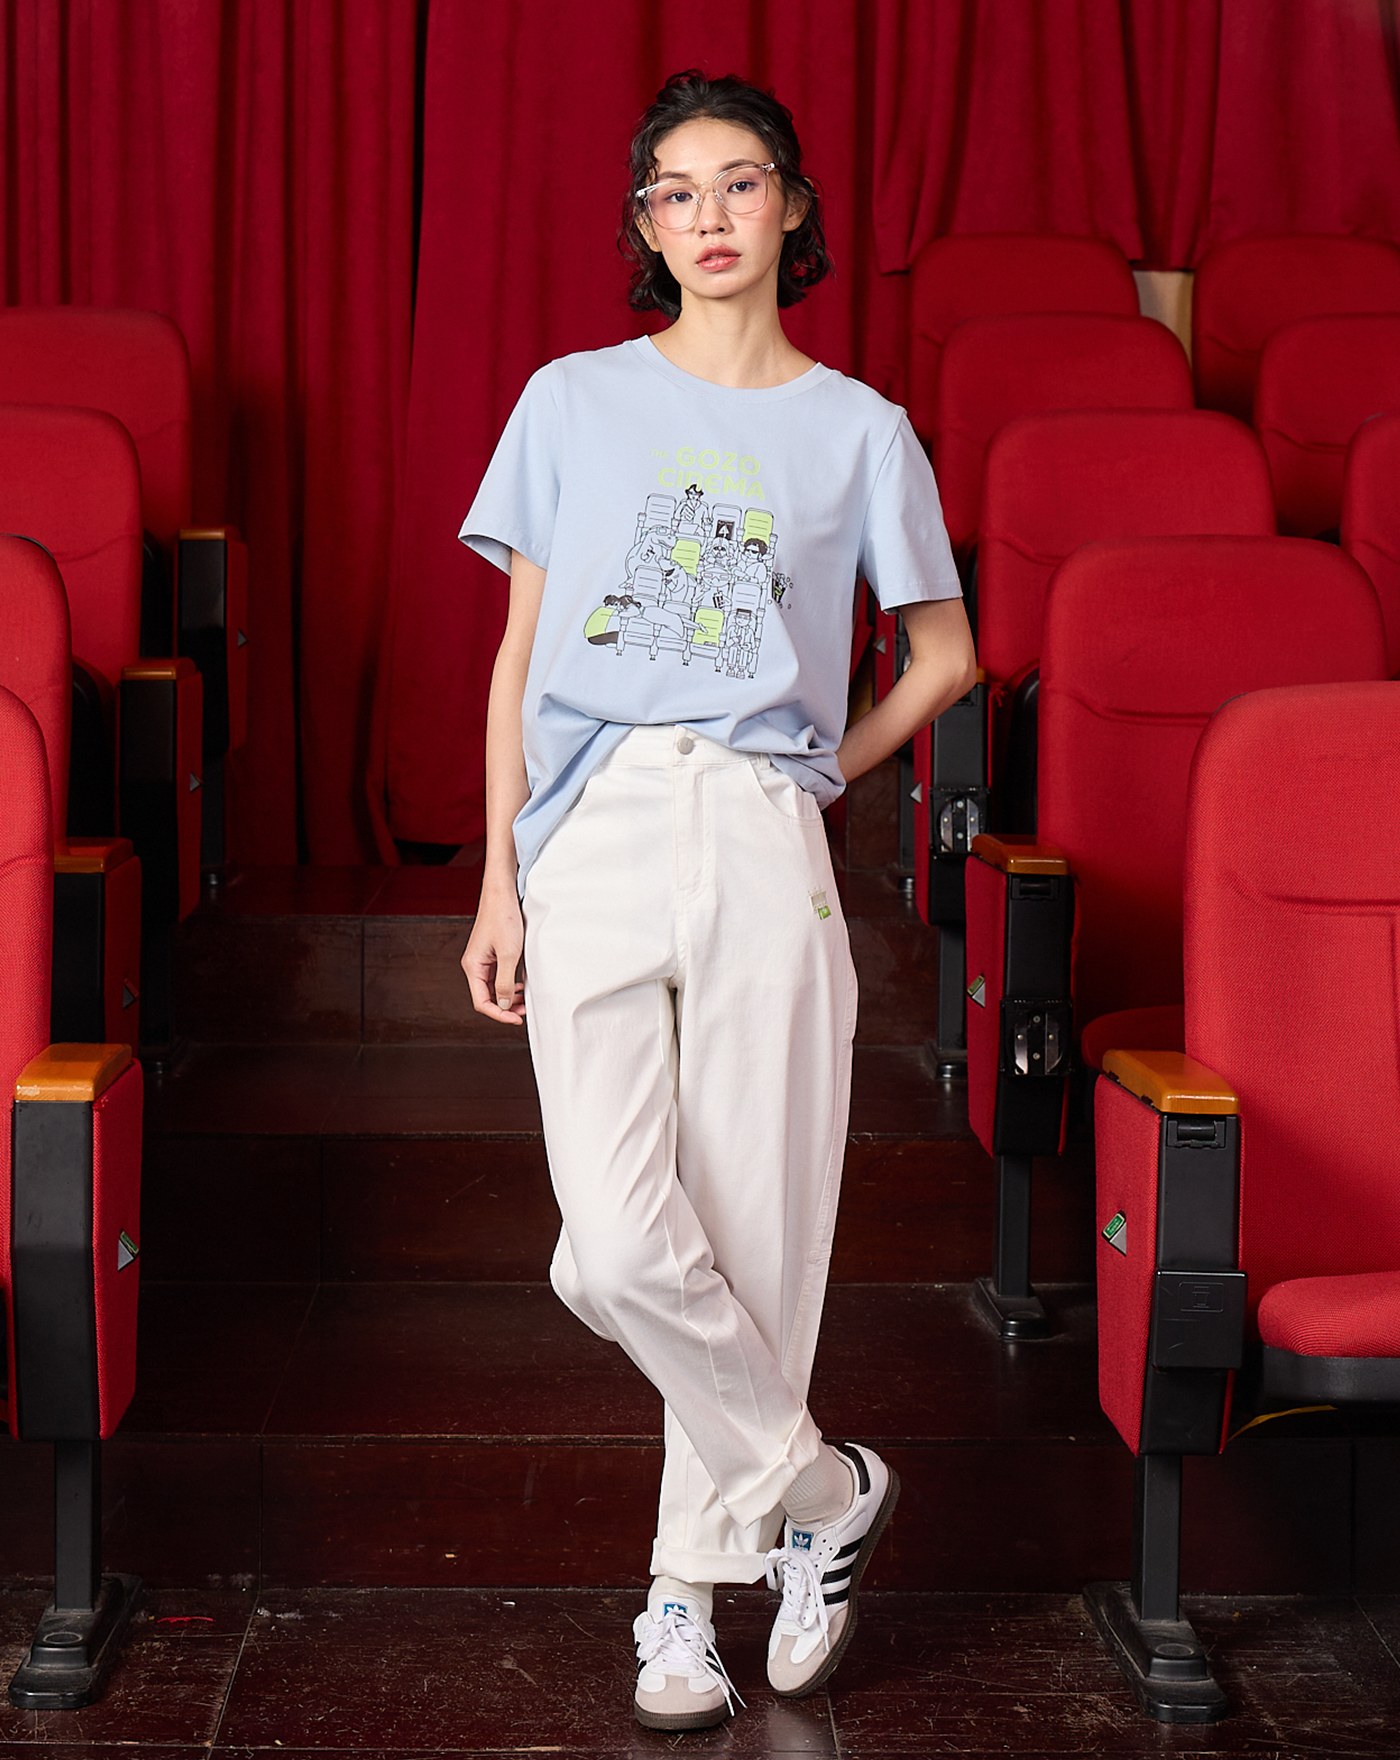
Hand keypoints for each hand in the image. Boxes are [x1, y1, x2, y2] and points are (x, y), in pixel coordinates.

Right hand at [461, 890, 526, 1024]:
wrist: (502, 893)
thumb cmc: (504, 918)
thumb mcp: (509, 954)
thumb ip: (505, 982)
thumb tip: (504, 1004)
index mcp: (473, 967)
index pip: (482, 1002)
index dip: (499, 1014)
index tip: (517, 1019)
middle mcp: (474, 965)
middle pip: (487, 997)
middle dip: (505, 1007)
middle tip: (524, 1011)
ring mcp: (482, 959)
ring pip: (493, 987)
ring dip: (508, 996)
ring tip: (525, 1000)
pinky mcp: (490, 953)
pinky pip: (497, 976)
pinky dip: (509, 984)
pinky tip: (521, 984)